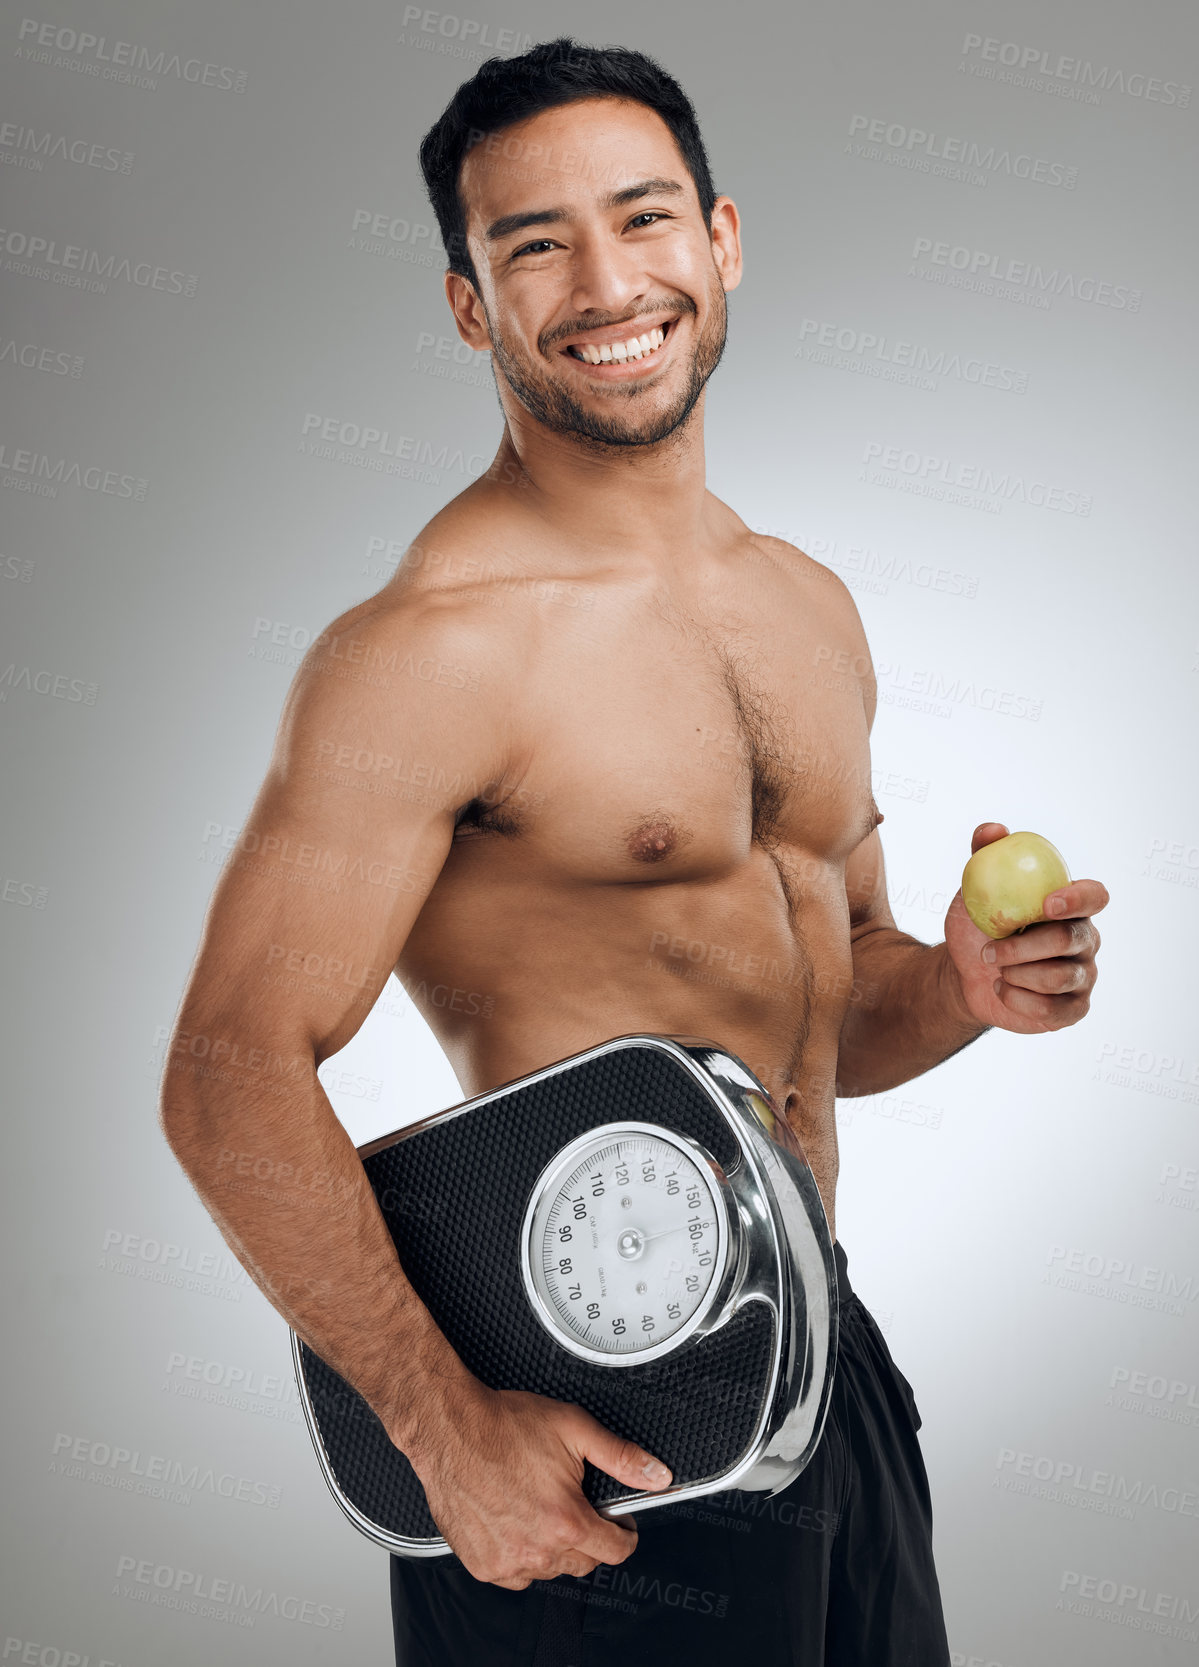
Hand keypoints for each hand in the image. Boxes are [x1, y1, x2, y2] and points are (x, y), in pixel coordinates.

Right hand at [403, 1380, 671, 1588]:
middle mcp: (538, 1549)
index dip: (625, 1533)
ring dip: (554, 1547)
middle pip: (584, 1563)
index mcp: (566, 1520)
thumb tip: (657, 1474)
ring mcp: (507, 1561)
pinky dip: (522, 1556)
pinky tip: (516, 1523)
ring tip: (541, 1508)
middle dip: (590, 1537)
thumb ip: (621, 1456)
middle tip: (575, 1505)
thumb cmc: (505, 1425)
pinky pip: (516, 1575)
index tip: (621, 1523)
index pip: (615, 1551)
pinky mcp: (482, 1565)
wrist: (450, 1429)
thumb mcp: (574, 1428)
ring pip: (550, 1570)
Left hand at [943, 822, 1108, 1034]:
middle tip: (989, 950)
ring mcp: (1083, 976)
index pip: (1095, 896)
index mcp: (1071, 906)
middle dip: (1024, 947)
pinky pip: (1052, 1010)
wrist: (965, 972)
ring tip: (993, 968)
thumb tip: (993, 830)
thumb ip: (984, 854)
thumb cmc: (978, 925)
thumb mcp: (974, 888)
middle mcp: (1085, 939)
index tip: (1047, 904)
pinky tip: (1000, 989)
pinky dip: (1018, 1000)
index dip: (1079, 898)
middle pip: (1069, 939)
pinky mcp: (1073, 1010)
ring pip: (1060, 977)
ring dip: (1017, 974)